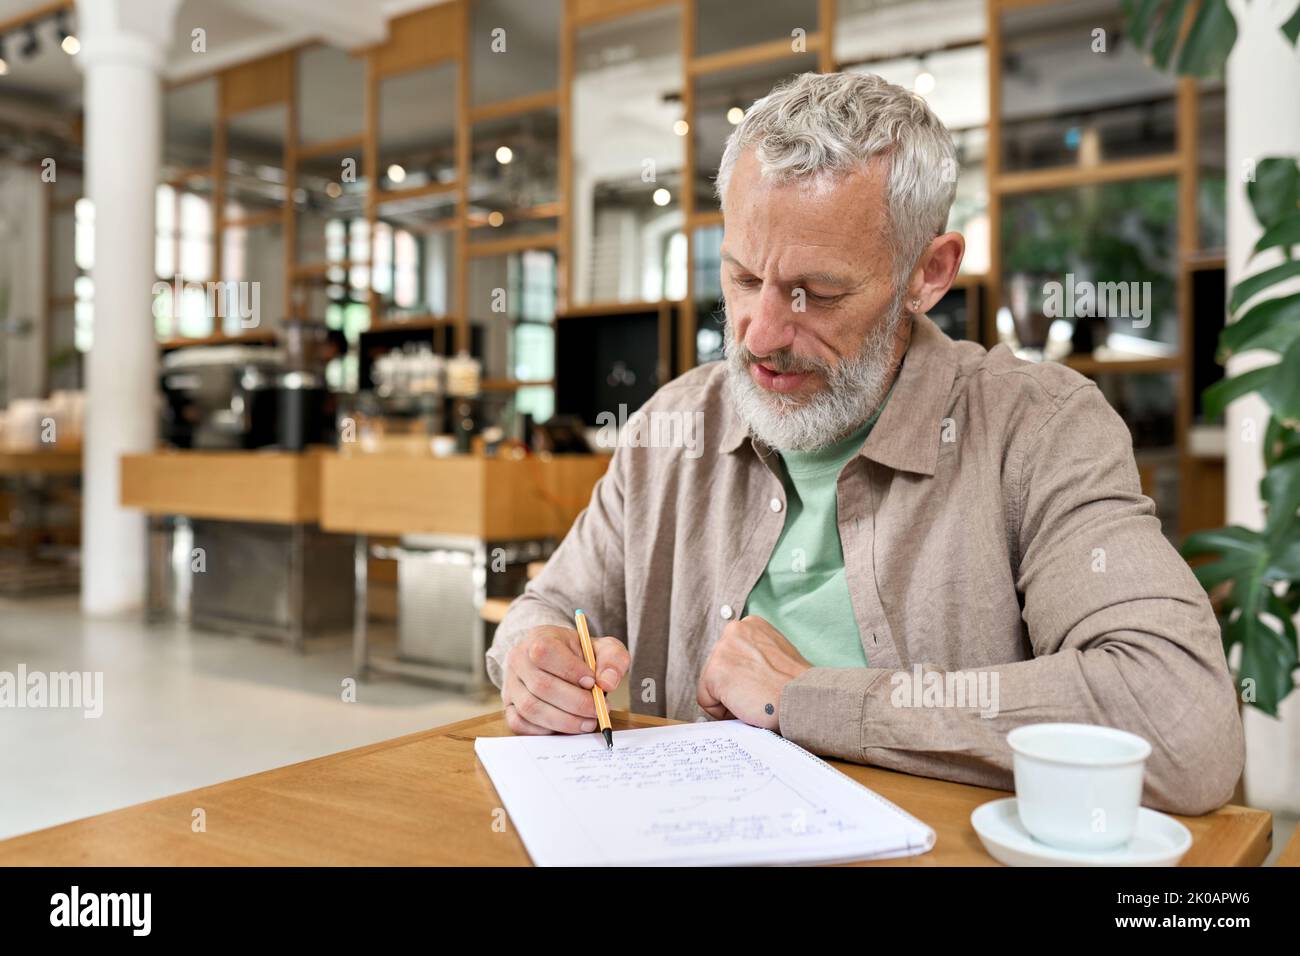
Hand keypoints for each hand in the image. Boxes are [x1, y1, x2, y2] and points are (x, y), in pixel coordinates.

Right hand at [503, 625, 629, 735]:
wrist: (558, 661)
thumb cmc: (580, 655)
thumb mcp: (602, 648)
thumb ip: (612, 660)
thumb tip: (607, 682)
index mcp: (539, 638)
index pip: (545, 652)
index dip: (570, 670)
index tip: (593, 682)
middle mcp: (518, 660)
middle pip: (541, 686)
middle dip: (576, 703)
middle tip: (599, 710)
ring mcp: (510, 685)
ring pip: (531, 709)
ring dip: (564, 721)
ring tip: (588, 722)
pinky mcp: (509, 707)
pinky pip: (520, 724)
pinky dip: (546, 731)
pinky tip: (566, 726)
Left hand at [697, 616, 811, 730]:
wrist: (804, 698)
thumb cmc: (797, 686)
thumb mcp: (777, 655)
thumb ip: (755, 656)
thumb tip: (740, 674)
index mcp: (751, 625)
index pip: (732, 657)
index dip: (745, 679)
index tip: (762, 685)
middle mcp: (734, 630)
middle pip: (719, 670)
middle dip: (735, 688)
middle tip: (760, 696)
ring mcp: (723, 649)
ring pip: (712, 686)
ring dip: (731, 699)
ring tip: (756, 700)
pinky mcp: (714, 672)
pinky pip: (707, 702)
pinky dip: (724, 712)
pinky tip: (747, 706)